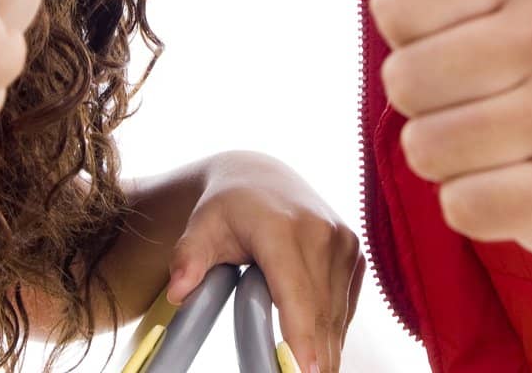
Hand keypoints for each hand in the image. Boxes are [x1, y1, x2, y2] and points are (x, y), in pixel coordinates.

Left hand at [165, 152, 363, 372]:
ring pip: (337, 312)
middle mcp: (320, 231)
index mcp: (282, 227)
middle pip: (321, 313)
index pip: (296, 294)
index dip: (302, 339)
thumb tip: (178, 293)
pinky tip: (321, 351)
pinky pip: (346, 303)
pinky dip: (334, 330)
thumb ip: (187, 259)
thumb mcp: (200, 229)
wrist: (260, 178)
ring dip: (327, 349)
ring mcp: (342, 240)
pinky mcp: (353, 250)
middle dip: (315, 357)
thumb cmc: (227, 207)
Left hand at [370, 0, 531, 255]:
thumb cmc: (528, 12)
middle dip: (430, 86)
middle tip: (487, 76)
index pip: (391, 8)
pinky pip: (464, 208)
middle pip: (404, 83)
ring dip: (452, 143)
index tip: (468, 18)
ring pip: (427, 149)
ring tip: (504, 120)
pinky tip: (525, 168)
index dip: (414, 22)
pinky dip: (482, 198)